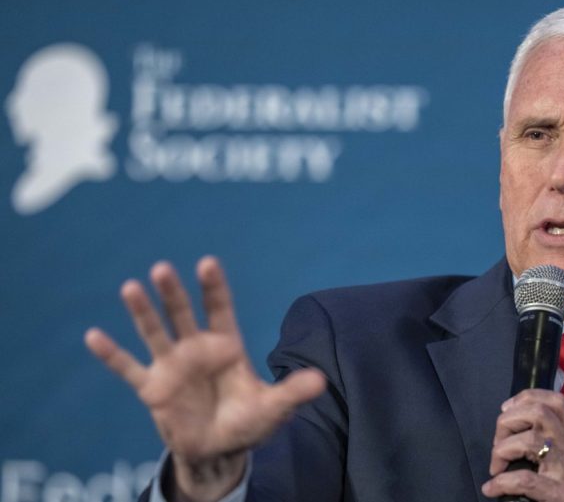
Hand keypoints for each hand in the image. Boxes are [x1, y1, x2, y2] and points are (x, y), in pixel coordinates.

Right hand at [85, 256, 325, 501]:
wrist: (219, 449)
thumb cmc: (248, 421)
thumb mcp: (273, 407)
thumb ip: (292, 391)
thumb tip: (322, 381)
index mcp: (227, 346)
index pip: (220, 309)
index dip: (214, 287)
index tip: (207, 263)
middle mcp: (196, 349)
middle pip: (183, 314)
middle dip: (173, 293)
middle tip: (163, 269)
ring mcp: (172, 366)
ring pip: (155, 332)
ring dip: (142, 312)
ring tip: (130, 287)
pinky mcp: (153, 389)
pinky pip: (129, 369)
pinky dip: (112, 355)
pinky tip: (93, 336)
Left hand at [482, 389, 563, 501]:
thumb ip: (549, 444)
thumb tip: (512, 432)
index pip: (557, 401)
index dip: (527, 397)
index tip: (507, 408)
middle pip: (539, 413)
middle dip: (508, 421)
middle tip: (498, 442)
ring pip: (530, 440)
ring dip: (502, 450)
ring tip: (496, 467)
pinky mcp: (560, 494)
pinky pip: (524, 479)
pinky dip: (501, 483)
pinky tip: (492, 489)